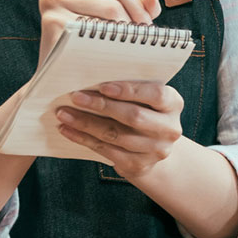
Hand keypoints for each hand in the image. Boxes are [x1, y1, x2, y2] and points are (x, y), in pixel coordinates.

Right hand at [37, 0, 161, 66]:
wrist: (56, 80)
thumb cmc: (83, 49)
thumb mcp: (109, 22)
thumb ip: (133, 8)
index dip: (139, 9)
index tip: (149, 29)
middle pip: (114, 4)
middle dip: (134, 25)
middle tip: (144, 44)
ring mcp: (53, 8)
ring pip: (106, 19)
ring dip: (124, 37)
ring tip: (132, 51)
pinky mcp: (52, 27)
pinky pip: (92, 35)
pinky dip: (108, 47)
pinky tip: (114, 58)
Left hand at [56, 81, 184, 176]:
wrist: (151, 147)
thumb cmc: (142, 110)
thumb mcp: (144, 96)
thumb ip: (128, 84)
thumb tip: (90, 71)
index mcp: (173, 104)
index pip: (156, 94)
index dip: (129, 91)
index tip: (103, 87)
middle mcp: (170, 129)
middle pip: (134, 117)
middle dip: (101, 106)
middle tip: (75, 97)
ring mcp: (156, 151)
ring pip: (116, 135)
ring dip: (86, 124)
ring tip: (64, 114)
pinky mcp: (139, 166)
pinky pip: (106, 151)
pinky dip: (84, 139)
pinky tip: (68, 130)